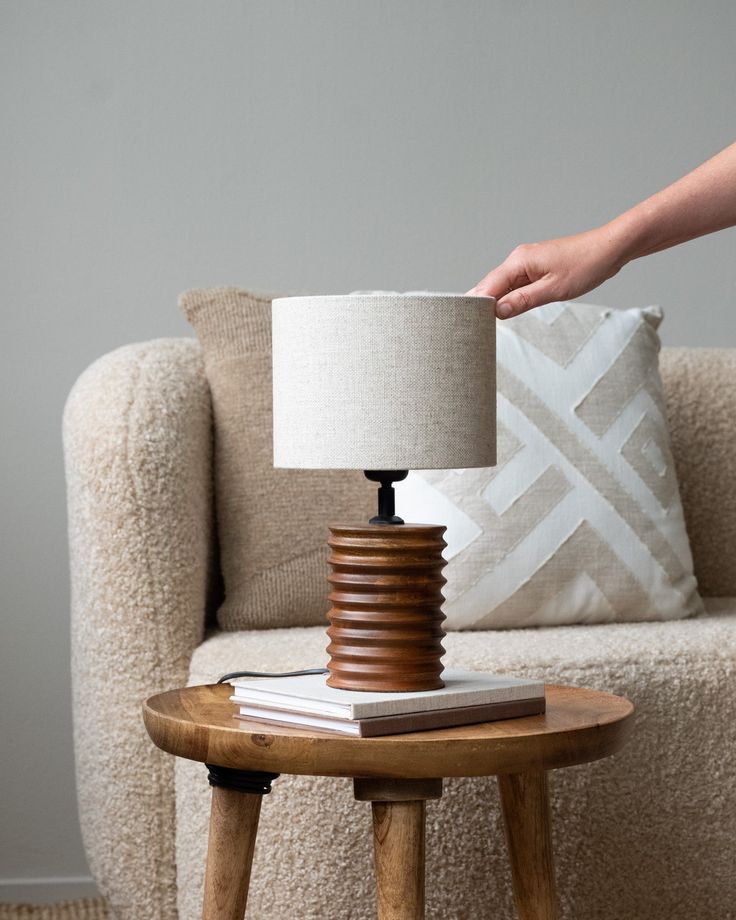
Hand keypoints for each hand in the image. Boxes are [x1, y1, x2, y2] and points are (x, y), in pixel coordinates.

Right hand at [467, 226, 626, 318]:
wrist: (610, 248)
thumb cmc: (587, 264)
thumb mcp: (554, 289)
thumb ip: (523, 301)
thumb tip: (498, 311)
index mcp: (519, 261)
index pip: (487, 286)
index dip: (475, 305)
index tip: (465, 323)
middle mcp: (518, 260)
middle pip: (490, 286)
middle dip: (480, 305)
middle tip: (468, 328)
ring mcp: (527, 264)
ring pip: (502, 287)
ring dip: (495, 303)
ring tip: (481, 324)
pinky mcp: (536, 269)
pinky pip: (515, 285)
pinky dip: (509, 298)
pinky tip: (505, 311)